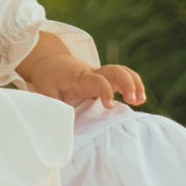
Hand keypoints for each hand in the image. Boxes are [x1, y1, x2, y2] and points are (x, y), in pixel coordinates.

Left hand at [17, 28, 145, 107]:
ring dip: (134, 83)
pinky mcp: (106, 79)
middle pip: (115, 70)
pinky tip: (140, 99)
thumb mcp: (45, 90)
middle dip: (127, 83)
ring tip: (141, 100)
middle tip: (133, 100)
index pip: (96, 80)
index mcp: (79, 78)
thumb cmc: (49, 78)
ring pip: (122, 72)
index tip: (110, 106)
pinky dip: (134, 85)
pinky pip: (123, 78)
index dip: (105, 91)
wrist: (51, 61)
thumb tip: (59, 123)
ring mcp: (101, 75)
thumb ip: (53, 105)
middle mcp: (93, 74)